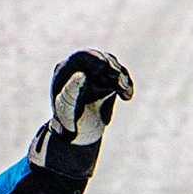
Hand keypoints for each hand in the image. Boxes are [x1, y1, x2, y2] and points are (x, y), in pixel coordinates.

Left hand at [31, 50, 131, 173]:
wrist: (77, 135)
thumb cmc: (66, 122)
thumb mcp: (66, 108)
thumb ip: (71, 90)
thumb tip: (81, 74)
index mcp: (65, 71)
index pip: (81, 57)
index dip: (93, 58)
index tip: (104, 64)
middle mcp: (81, 68)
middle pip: (100, 58)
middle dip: (110, 65)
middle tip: (115, 74)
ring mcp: (95, 74)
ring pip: (112, 66)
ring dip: (120, 76)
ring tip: (123, 89)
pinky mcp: (108, 82)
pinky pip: (121, 78)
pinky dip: (126, 85)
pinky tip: (127, 96)